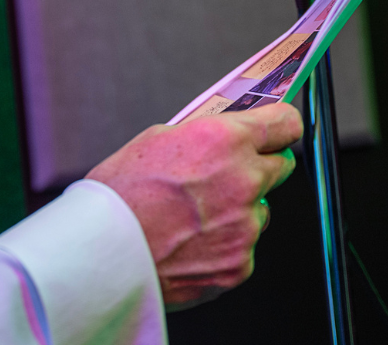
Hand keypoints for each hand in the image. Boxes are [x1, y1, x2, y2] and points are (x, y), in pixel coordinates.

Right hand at [86, 102, 302, 309]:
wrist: (103, 253)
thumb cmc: (119, 195)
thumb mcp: (157, 140)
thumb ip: (204, 136)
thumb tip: (224, 136)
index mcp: (225, 140)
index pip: (284, 123)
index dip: (279, 126)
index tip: (276, 129)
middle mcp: (244, 181)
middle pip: (280, 166)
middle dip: (258, 166)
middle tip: (226, 174)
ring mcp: (245, 227)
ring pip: (260, 210)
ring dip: (239, 209)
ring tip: (194, 216)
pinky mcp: (240, 264)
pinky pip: (244, 246)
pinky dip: (224, 245)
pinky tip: (191, 242)